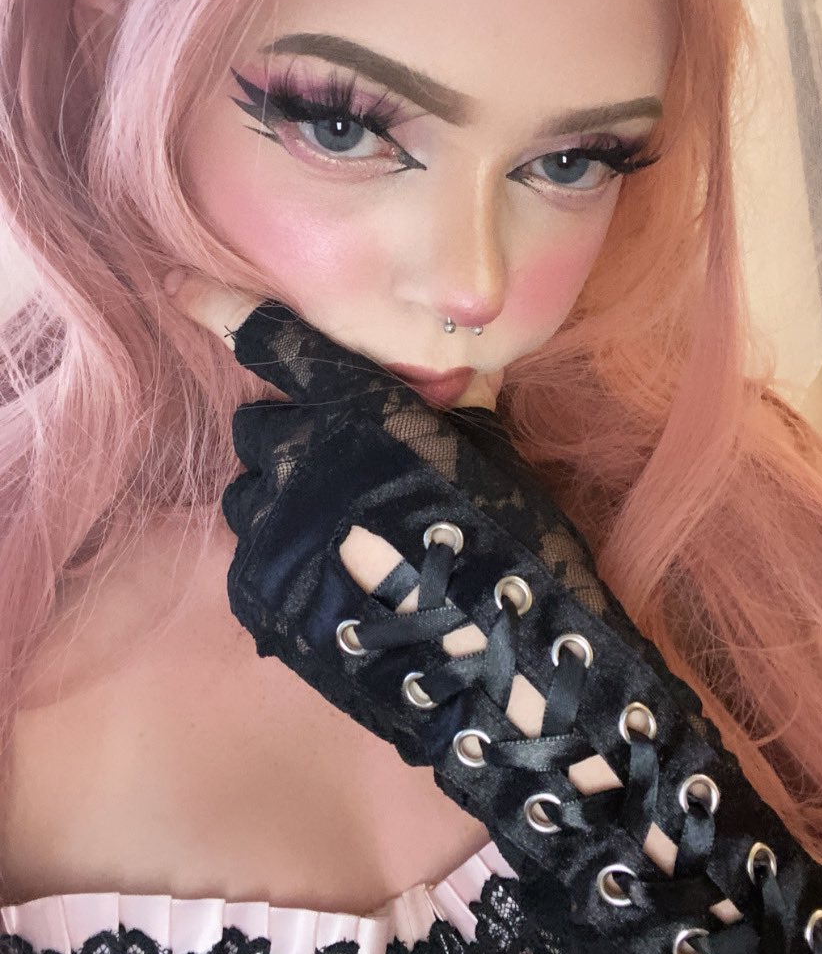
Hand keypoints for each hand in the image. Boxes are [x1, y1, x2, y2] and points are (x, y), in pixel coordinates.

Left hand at [161, 268, 669, 838]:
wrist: (504, 663)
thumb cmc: (511, 542)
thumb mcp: (491, 448)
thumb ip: (450, 399)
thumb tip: (449, 367)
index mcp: (356, 406)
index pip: (269, 340)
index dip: (217, 307)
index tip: (178, 290)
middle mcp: (300, 456)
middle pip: (255, 428)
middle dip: (288, 442)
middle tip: (337, 475)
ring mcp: (273, 529)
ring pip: (244, 497)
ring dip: (279, 505)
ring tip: (336, 539)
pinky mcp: (260, 595)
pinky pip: (247, 560)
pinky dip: (279, 563)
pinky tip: (330, 584)